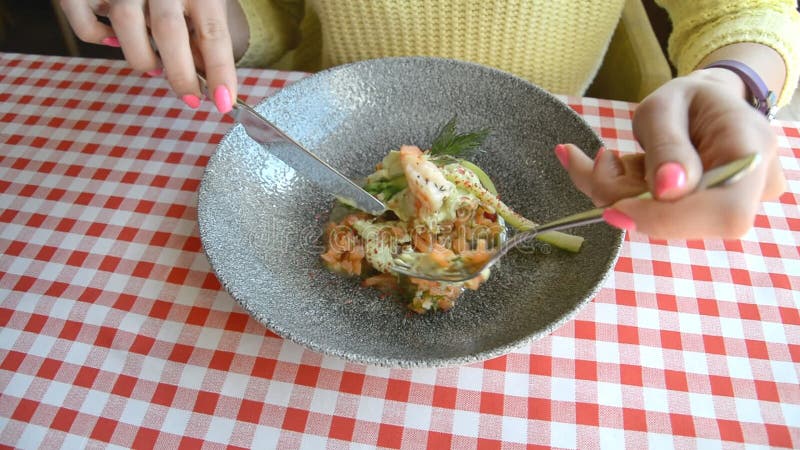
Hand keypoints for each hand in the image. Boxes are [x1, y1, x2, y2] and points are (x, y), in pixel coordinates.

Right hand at [59, 0, 247, 112]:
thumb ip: (203, 30)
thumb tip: (211, 77)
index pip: (213, 32)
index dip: (220, 71)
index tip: (224, 102)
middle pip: (169, 31)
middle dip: (181, 75)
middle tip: (191, 98)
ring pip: (125, 24)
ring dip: (142, 58)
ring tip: (155, 67)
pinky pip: (85, 21)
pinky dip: (97, 36)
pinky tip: (113, 40)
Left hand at [555, 68, 784, 238]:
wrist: (703, 105)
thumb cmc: (687, 100)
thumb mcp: (664, 107)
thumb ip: (665, 146)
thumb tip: (668, 191)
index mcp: (752, 149)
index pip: (725, 210)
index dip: (669, 219)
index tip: (616, 208)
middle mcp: (753, 186)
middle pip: (690, 223)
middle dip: (633, 202)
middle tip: (602, 164)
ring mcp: (732, 206)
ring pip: (666, 223)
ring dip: (625, 196)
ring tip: (611, 160)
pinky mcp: (703, 217)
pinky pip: (657, 219)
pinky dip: (627, 198)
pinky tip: (619, 170)